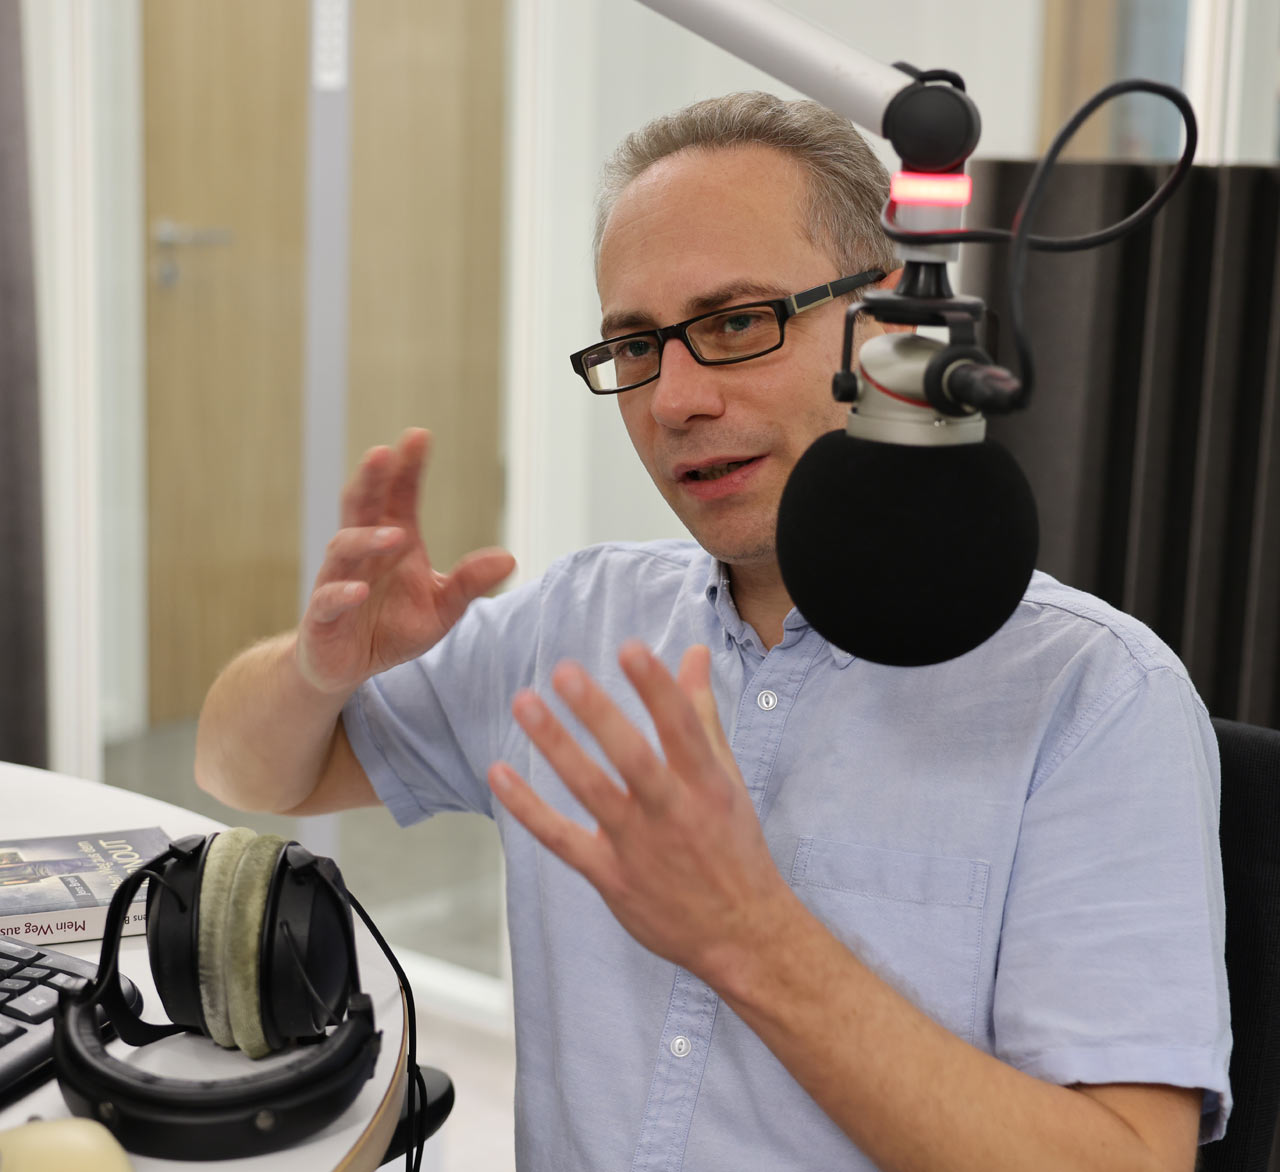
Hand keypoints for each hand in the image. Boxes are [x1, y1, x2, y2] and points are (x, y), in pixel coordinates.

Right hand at [297, 428, 514, 693]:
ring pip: (342, 548)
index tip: (419, 435)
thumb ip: (469, 583)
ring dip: (367, 538)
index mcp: (392, 540)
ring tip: (396, 535)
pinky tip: (360, 590)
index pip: (398, 496)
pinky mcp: (322, 616)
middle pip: (361, 506)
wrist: (347, 666)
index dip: (406, 467)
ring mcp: (338, 580)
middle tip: (382, 453)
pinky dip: (342, 593)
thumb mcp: (442, 609)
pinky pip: (327, 598)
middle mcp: (362, 553)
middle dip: (371, 479)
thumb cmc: (392, 628)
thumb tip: (509, 558)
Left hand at [488, 641, 796, 982]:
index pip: (682, 728)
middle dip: (599, 715)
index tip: (630, 649)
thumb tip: (694, 653)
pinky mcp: (610, 876)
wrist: (740, 933)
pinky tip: (499, 774)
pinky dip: (528, 809)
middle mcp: (673, 813)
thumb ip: (702, 713)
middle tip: (565, 673)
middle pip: (633, 758)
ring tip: (525, 703)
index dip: (657, 688)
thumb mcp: (727, 778)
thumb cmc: (734, 846)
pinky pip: (562, 838)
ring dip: (557, 747)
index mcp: (706, 786)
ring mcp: (638, 847)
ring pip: (593, 791)